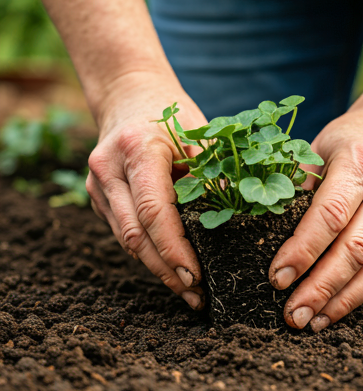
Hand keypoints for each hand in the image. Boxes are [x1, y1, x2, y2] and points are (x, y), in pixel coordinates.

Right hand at [86, 71, 207, 308]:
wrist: (127, 94)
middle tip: (197, 296)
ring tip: (188, 291)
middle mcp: (108, 171)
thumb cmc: (170, 110)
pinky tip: (171, 269)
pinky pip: (124, 233)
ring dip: (157, 269)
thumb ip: (212, 172)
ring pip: (126, 241)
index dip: (174, 248)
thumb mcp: (198, 132)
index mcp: (135, 150)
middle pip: (135, 236)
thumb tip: (236, 220)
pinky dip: (148, 254)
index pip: (153, 211)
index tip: (197, 276)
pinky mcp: (99, 197)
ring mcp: (98, 186)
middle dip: (167, 271)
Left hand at [269, 102, 362, 331]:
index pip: (330, 215)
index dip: (303, 250)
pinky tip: (333, 311)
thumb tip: (262, 226)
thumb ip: (296, 186)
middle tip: (291, 314)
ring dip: (340, 301)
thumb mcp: (318, 148)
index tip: (277, 277)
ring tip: (310, 322)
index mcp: (360, 164)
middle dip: (320, 287)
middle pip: (354, 249)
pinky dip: (358, 296)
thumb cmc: (349, 140)